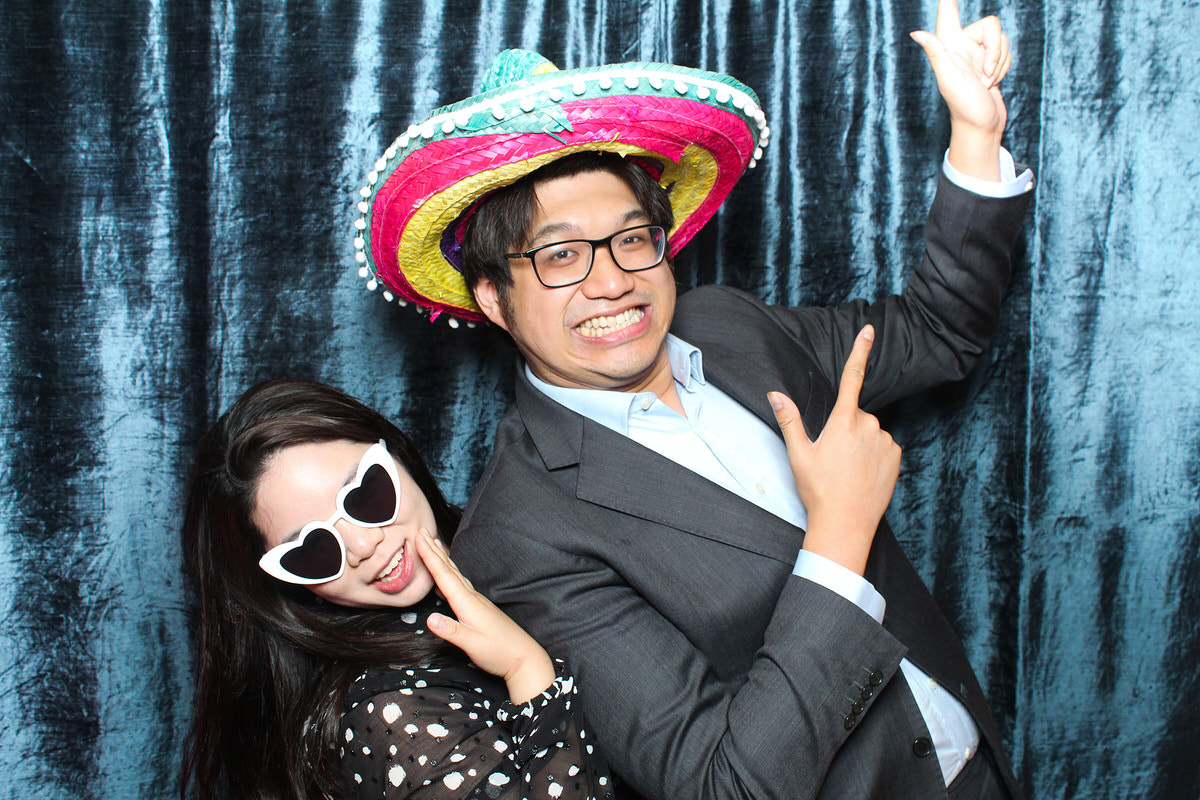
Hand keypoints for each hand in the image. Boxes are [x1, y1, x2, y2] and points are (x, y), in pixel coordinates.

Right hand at [418, 530, 555, 703]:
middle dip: (434, 550)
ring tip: (436, 545)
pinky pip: (461, 584)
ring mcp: (478, 601)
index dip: (430, 556)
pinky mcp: (480, 608)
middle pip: (449, 569)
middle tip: (422, 531)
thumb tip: (430, 618)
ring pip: (456, 574)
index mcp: (468, 603)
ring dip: (443, 559)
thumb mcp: (472, 645)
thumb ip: (451, 631)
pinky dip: (451, 573)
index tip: (419, 537)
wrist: (523, 658)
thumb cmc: (499, 652)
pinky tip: (450, 575)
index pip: (444, 575)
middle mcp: (472, 598)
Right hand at [769, 326, 900, 574]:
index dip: (860, 351)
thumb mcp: (799, 454)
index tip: (869, 330)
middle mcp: (868, 426)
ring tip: (847, 471)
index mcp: (843, 422)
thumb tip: (775, 394)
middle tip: (832, 458)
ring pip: (870, 432)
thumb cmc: (819, 491)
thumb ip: (790, 419)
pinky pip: (883, 446)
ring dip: (860, 444)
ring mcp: (885, 441)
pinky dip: (873, 456)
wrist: (845, 525)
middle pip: (855, 415)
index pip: (852, 377)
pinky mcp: (896, 456)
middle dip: (845, 429)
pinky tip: (862, 475)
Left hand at [911, 0, 1011, 177]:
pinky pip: (1005, 52)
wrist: (982, 127)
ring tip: (986, 82)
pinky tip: (992, 82)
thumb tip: (916, 33)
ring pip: (1001, 39)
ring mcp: (976, 54)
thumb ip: (937, 53)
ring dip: (1000, 62)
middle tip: (985, 75)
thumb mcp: (950, 79)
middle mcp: (960, 46)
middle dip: (996, 50)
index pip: (948, 11)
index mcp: (948, 45)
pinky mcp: (989, 62)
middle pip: (991, 25)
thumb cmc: (965, 107)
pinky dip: (1004, 67)